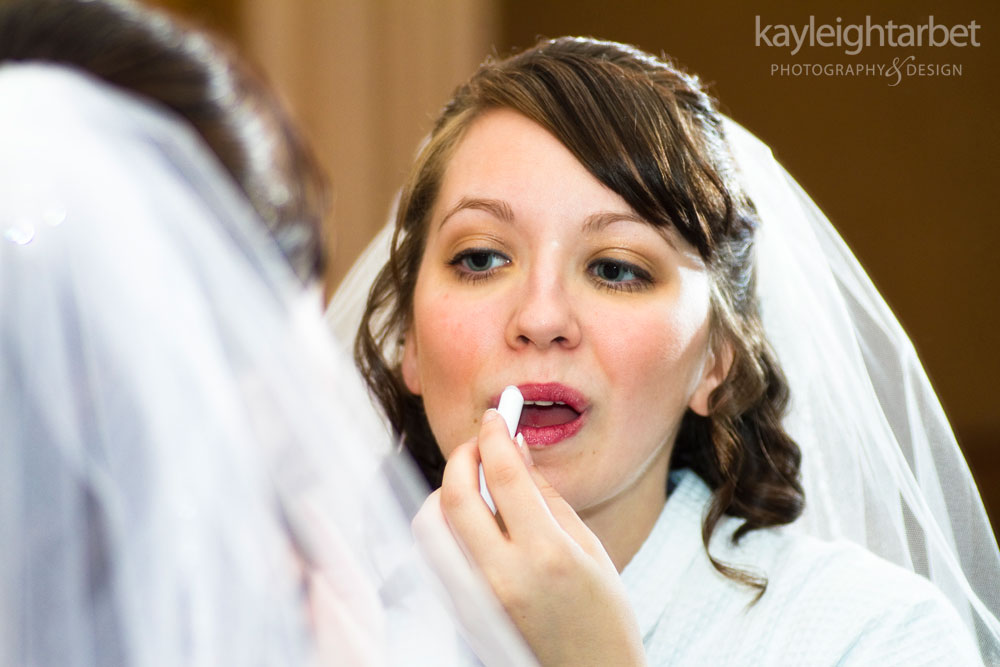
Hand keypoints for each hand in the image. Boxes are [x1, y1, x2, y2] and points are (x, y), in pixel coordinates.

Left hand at [434, 409, 645, 665]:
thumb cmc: (604, 614)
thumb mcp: (590, 548)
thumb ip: (547, 496)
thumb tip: (517, 449)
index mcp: (547, 556)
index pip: (504, 477)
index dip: (496, 436)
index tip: (497, 415)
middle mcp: (503, 576)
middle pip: (455, 497)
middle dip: (463, 455)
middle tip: (481, 441)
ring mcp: (476, 597)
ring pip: (432, 525)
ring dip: (447, 489)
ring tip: (477, 479)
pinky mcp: (462, 610)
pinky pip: (436, 552)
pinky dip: (446, 522)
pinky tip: (473, 516)